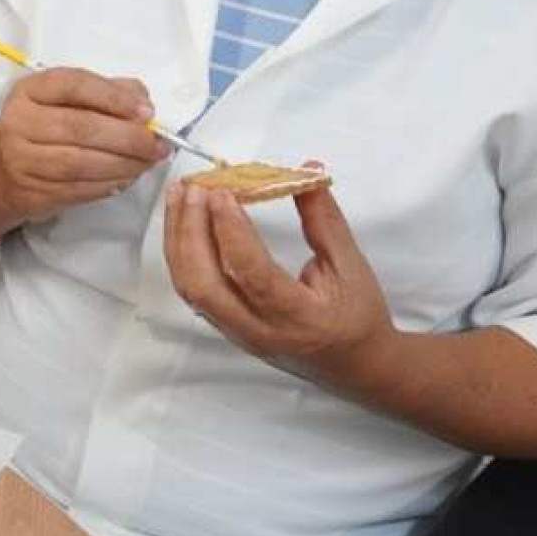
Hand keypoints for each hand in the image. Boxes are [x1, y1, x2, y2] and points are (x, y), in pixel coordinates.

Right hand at [0, 68, 167, 220]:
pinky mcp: (31, 191)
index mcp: (31, 89)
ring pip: (81, 163)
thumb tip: (144, 103)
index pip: (75, 85)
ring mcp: (21, 160)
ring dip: (123, 165)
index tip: (148, 112)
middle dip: (128, 138)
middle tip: (157, 145)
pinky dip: (109, 185)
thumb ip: (110, 92)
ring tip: (147, 163)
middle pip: (81, 128)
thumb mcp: (72, 100)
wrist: (6, 169)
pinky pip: (78, 189)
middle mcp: (20, 121)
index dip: (114, 98)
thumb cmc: (49, 126)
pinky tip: (126, 178)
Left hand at [162, 171, 393, 381]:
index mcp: (297, 317)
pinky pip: (192, 291)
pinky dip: (182, 253)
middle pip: (204, 284)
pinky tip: (184, 222)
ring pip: (190, 288)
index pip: (252, 274)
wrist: (354, 365)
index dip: (232, 231)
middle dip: (191, 231)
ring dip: (179, 239)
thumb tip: (306, 169)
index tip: (223, 191)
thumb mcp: (350, 265)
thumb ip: (324, 220)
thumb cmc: (357, 315)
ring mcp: (235, 332)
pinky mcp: (224, 328)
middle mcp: (258, 330)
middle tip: (194, 187)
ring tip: (180, 196)